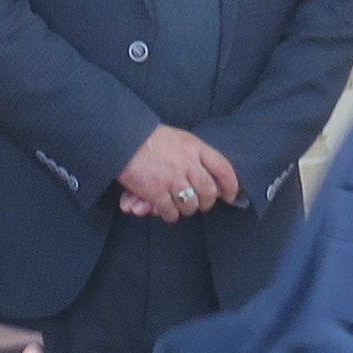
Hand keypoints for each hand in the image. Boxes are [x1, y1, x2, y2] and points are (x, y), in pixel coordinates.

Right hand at [117, 124, 242, 222]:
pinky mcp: (156, 191)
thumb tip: (212, 178)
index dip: (231, 186)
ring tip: (179, 205)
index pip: (224, 169)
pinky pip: (170, 212)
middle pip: (209, 192)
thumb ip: (196, 155)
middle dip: (206, 202)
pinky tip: (164, 210)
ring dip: (186, 209)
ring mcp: (172, 178)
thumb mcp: (179, 139)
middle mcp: (188, 163)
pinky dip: (169, 214)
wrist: (122, 138)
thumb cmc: (149, 138)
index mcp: (195, 147)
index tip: (230, 195)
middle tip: (199, 203)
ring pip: (191, 205)